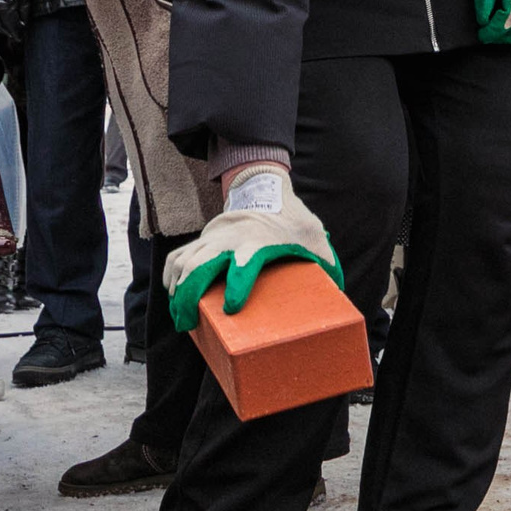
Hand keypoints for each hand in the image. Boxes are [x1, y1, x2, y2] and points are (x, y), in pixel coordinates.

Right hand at [162, 166, 340, 334]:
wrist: (266, 188)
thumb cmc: (293, 221)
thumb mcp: (314, 238)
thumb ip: (326, 263)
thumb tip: (339, 291)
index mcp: (259, 241)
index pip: (244, 262)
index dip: (237, 284)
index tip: (232, 307)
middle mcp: (231, 239)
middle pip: (201, 265)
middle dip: (190, 296)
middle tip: (188, 323)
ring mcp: (214, 237)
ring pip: (185, 262)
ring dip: (177, 290)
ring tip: (180, 317)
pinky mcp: (204, 237)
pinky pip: (178, 255)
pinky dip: (171, 274)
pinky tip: (171, 292)